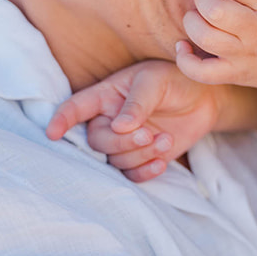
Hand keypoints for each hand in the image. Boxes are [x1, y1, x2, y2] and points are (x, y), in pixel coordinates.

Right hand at [46, 59, 222, 181]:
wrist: (204, 99)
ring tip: (166, 139)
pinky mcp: (141, 158)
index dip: (62, 120)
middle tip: (148, 133)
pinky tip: (162, 162)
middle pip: (96, 141)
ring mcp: (124, 142)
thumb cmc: (174, 81)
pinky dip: (145, 172)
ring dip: (140, 155)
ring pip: (115, 160)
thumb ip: (137, 102)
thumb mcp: (155, 81)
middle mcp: (109, 121)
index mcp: (105, 96)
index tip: (52, 134)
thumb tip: (119, 127)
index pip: (75, 108)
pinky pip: (131, 175)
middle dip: (121, 142)